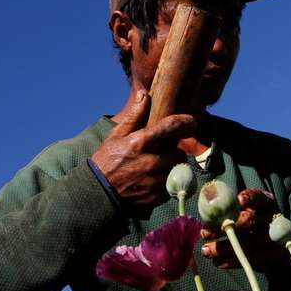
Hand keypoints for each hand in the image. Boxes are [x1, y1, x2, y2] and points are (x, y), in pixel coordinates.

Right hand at [90, 90, 196, 215]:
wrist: (98, 193)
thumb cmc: (107, 161)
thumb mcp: (116, 136)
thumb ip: (134, 116)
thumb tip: (144, 95)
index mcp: (142, 142)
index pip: (173, 126)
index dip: (186, 122)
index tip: (191, 122)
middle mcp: (152, 160)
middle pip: (178, 152)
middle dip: (172, 152)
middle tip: (159, 154)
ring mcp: (156, 180)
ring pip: (176, 169)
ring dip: (169, 167)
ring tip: (153, 168)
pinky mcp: (158, 195)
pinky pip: (171, 184)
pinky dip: (165, 182)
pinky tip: (150, 181)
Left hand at [200, 189, 290, 272]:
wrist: (272, 246)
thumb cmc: (250, 224)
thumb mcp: (244, 212)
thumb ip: (229, 208)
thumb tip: (207, 204)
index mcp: (266, 203)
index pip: (258, 197)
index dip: (249, 198)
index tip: (238, 201)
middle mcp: (273, 219)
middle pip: (251, 221)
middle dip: (226, 227)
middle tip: (205, 233)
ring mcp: (276, 239)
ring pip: (249, 243)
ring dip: (224, 248)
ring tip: (206, 251)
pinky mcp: (275, 256)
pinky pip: (252, 260)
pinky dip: (232, 262)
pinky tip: (217, 262)